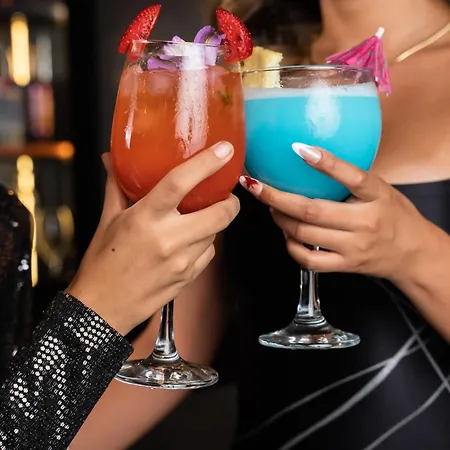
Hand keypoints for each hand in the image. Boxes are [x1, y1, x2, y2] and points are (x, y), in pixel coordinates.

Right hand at [67, 141, 239, 334]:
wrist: (103, 307)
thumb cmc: (102, 263)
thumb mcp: (107, 220)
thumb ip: (116, 186)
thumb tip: (112, 159)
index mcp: (145, 219)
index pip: (180, 183)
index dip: (206, 164)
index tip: (224, 151)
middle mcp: (168, 239)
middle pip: (220, 214)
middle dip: (230, 201)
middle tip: (225, 194)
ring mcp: (182, 261)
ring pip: (216, 234)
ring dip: (214, 223)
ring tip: (199, 218)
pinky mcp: (189, 278)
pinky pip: (209, 253)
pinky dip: (205, 243)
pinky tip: (189, 242)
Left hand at [240, 143, 436, 279]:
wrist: (412, 253)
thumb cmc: (393, 214)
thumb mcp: (379, 189)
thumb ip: (350, 179)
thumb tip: (308, 159)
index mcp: (376, 197)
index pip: (351, 176)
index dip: (324, 162)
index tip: (297, 148)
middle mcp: (364, 222)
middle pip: (311, 211)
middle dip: (276, 197)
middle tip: (255, 185)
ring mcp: (352, 247)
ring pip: (304, 234)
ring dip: (280, 219)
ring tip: (270, 206)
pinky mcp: (344, 265)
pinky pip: (308, 260)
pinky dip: (291, 246)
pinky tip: (286, 234)